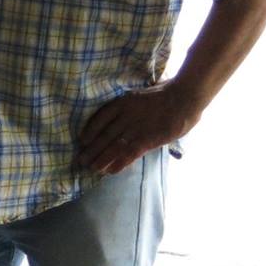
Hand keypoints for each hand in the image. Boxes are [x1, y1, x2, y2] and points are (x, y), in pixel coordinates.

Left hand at [77, 83, 198, 174]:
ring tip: (93, 169)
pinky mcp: (146, 140)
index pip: (99, 119)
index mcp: (122, 103)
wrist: (184, 98)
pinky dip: (118, 164)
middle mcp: (125, 116)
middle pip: (103, 136)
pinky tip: (110, 172)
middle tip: (81, 160)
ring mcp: (135, 129)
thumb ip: (129, 106)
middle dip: (92, 150)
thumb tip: (122, 114)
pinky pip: (128, 154)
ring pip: (113, 147)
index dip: (89, 131)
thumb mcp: (140, 94)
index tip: (83, 140)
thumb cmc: (165, 94)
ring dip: (101, 160)